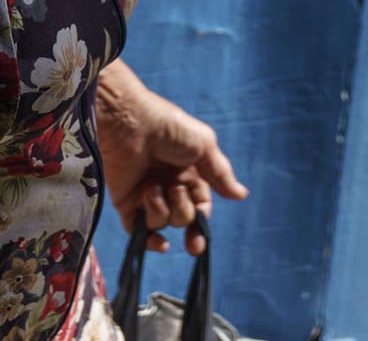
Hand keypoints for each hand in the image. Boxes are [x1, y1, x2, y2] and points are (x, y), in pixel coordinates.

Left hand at [95, 66, 246, 254]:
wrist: (131, 124)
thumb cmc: (170, 129)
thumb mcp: (203, 146)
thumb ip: (220, 175)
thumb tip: (241, 195)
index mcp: (189, 173)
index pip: (200, 207)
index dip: (201, 223)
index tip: (199, 238)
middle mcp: (168, 186)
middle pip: (183, 218)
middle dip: (182, 210)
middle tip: (175, 190)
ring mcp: (146, 194)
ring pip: (161, 223)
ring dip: (161, 210)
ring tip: (151, 187)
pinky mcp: (126, 200)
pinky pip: (138, 230)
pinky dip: (148, 239)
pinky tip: (160, 243)